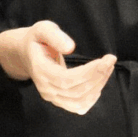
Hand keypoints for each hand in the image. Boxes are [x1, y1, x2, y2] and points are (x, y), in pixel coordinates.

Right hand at [0, 20, 116, 114]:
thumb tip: (71, 47)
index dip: (89, 72)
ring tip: (108, 68)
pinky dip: (93, 98)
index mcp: (40, 71)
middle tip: (111, 60)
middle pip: (76, 91)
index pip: (67, 79)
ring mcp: (52, 97)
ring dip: (98, 86)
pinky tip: (99, 83)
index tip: (106, 59)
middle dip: (98, 76)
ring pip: (80, 100)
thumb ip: (55, 36)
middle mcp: (45, 88)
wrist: (26, 54)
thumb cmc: (37, 40)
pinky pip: (79, 106)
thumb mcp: (43, 30)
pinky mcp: (59, 100)